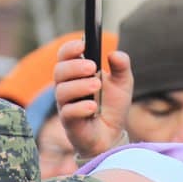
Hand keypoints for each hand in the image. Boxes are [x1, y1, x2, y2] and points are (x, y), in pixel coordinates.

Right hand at [53, 38, 133, 160]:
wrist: (112, 136)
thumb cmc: (112, 107)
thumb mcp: (123, 83)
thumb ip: (121, 66)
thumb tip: (114, 54)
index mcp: (76, 74)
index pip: (64, 56)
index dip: (70, 48)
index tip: (83, 45)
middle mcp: (66, 88)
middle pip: (59, 71)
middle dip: (75, 67)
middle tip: (93, 67)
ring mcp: (65, 106)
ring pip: (61, 91)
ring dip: (79, 86)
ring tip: (97, 86)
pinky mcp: (69, 123)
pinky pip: (68, 112)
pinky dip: (80, 107)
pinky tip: (93, 107)